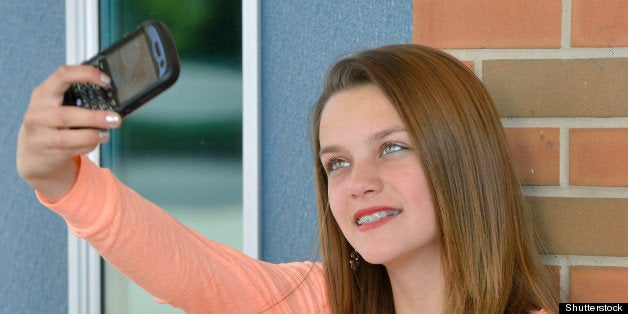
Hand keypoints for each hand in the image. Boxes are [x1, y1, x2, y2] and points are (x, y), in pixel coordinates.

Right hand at [16, 65, 121, 201]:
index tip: (106, 81)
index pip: (62, 75)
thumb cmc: (50, 122)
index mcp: (43, 93)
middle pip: (68, 115)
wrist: (34, 153)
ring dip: (93, 135)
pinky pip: (72, 150)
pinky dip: (88, 146)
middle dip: (94, 117)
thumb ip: (74, 92)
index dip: (86, 74)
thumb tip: (104, 81)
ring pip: (69, 137)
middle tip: (115, 119)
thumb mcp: (55, 103)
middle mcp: (39, 113)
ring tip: (106, 133)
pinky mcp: (48, 153)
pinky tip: (95, 141)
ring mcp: (41, 135)